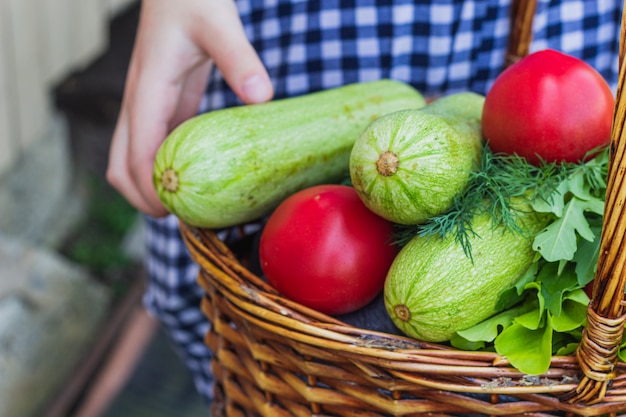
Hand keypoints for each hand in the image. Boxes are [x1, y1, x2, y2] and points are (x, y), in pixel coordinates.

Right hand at [107, 0, 272, 215]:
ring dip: (151, 187)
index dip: (151, 190)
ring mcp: (148, 106)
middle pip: (120, 166)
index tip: (178, 214)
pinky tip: (198, 178)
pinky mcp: (162, 105)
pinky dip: (167, 169)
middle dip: (143, 199)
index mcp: (146, 90)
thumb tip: (260, 96)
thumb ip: (238, 58)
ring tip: (191, 207)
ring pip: (132, 160)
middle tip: (184, 219)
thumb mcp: (219, 24)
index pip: (136, 153)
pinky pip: (154, 147)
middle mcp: (139, 103)